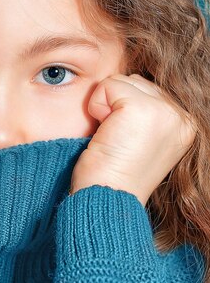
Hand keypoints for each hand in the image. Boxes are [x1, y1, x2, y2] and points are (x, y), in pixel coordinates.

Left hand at [70, 73, 196, 205]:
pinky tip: (105, 134)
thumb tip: (129, 84)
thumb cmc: (114, 176)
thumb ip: (147, 113)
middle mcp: (182, 118)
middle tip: (117, 142)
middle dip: (117, 107)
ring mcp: (166, 112)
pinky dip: (96, 107)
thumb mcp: (142, 141)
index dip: (124, 113)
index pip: (149, 91)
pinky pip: (107, 86)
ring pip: (123, 81)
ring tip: (112, 138)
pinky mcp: (142, 109)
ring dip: (107, 107)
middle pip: (137, 82)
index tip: (125, 144)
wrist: (106, 201)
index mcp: (186, 126)